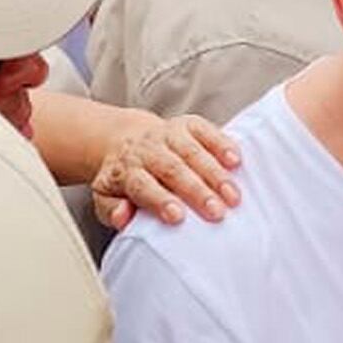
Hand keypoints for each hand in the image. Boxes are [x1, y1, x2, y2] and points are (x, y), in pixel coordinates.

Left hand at [90, 113, 241, 228]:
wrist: (125, 141)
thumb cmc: (124, 179)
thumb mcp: (105, 198)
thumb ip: (111, 210)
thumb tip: (122, 217)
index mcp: (127, 171)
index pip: (142, 186)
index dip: (159, 200)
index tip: (177, 216)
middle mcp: (147, 150)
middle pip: (172, 170)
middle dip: (196, 191)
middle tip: (216, 212)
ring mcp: (169, 135)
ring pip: (193, 153)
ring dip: (215, 175)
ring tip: (233, 196)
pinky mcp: (187, 125)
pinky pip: (206, 131)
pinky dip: (222, 144)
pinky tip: (236, 161)